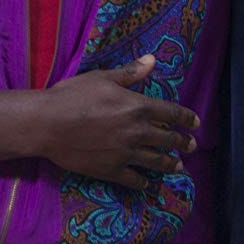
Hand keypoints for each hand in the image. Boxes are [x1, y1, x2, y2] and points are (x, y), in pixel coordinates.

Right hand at [36, 54, 199, 188]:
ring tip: (179, 167)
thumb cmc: (73, 95)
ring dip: (170, 164)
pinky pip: (134, 180)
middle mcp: (137, 132)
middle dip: (183, 143)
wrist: (47, 124)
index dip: (187, 118)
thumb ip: (130, 72)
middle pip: (168, 139)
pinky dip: (144, 182)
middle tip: (192, 146)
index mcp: (138, 107)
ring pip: (156, 161)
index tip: (196, 123)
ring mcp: (125, 154)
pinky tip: (148, 183)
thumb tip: (153, 60)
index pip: (171, 113)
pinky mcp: (111, 170)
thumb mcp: (103, 77)